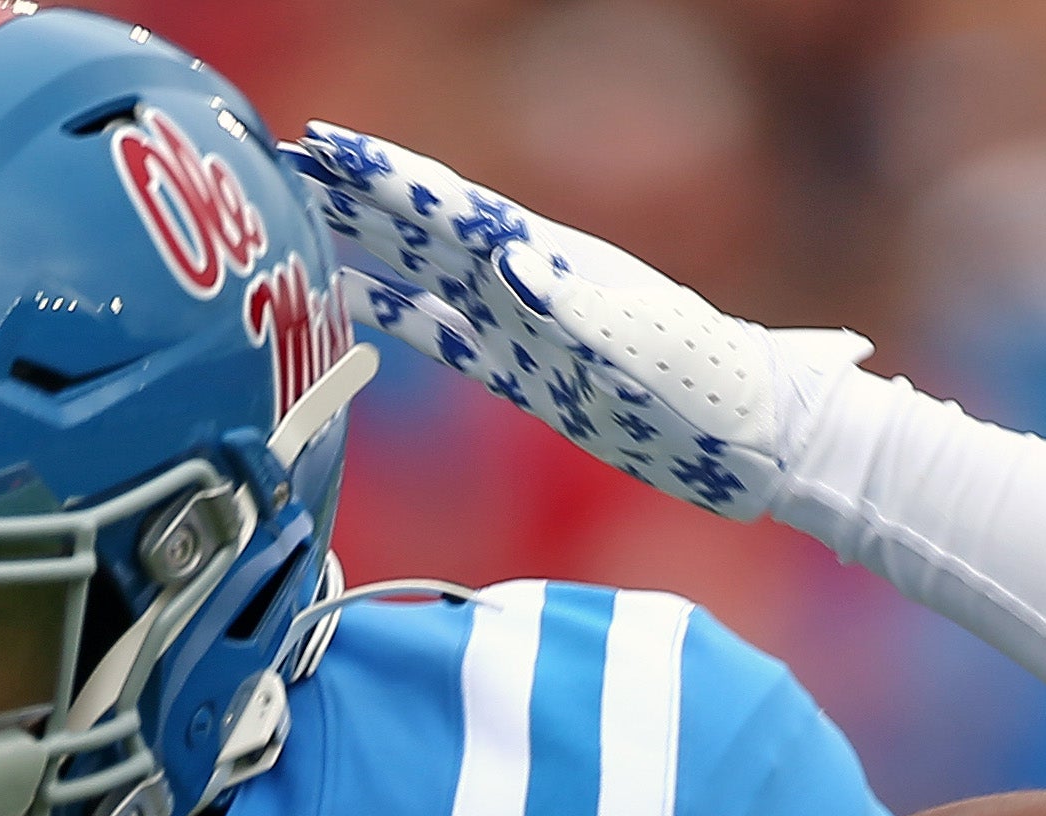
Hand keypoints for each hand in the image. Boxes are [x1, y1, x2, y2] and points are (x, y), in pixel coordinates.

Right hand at [285, 121, 874, 519]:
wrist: (758, 438)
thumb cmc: (713, 390)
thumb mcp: (643, 348)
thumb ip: (574, 307)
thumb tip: (505, 261)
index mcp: (556, 264)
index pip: (454, 211)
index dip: (388, 180)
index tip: (325, 147)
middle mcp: (532, 283)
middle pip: (426, 227)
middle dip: (358, 192)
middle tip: (287, 157)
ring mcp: (525, 327)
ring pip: (423, 273)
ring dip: (363, 242)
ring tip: (302, 214)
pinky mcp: (528, 375)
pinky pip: (441, 336)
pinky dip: (391, 314)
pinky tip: (352, 302)